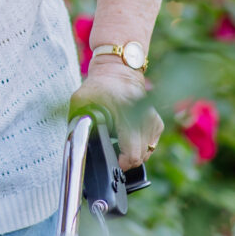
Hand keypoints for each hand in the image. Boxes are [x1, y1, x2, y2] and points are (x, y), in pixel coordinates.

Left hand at [70, 56, 163, 170]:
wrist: (119, 72)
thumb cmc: (98, 87)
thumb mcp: (81, 101)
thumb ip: (78, 122)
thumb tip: (77, 143)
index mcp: (126, 113)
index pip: (133, 152)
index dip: (123, 162)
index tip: (114, 160)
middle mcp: (144, 119)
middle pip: (140, 156)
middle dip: (126, 159)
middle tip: (113, 150)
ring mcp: (153, 121)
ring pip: (146, 153)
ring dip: (132, 152)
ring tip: (118, 140)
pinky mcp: (158, 123)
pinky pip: (150, 146)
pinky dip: (139, 146)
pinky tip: (127, 136)